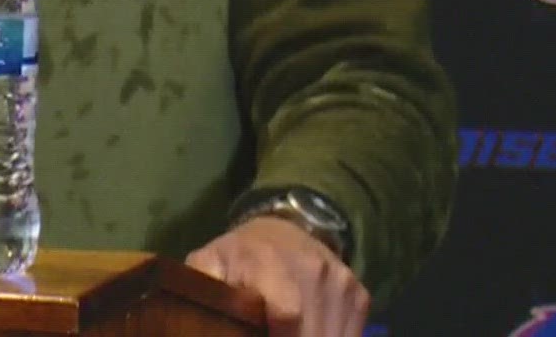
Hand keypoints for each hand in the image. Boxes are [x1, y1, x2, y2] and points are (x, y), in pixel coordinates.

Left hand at [186, 216, 368, 336]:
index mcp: (269, 263)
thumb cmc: (240, 255)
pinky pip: (350, 335)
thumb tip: (196, 318)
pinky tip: (307, 333)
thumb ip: (206, 288)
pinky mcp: (359, 294)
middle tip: (270, 336)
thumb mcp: (210, 264)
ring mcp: (340, 282)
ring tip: (283, 333)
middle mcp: (313, 270)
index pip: (287, 314)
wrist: (285, 228)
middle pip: (313, 334)